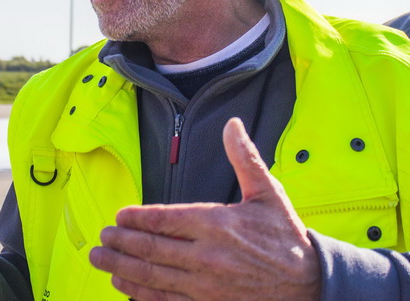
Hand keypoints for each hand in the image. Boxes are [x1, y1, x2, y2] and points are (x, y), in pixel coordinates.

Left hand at [89, 117, 321, 300]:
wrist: (308, 283)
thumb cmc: (285, 235)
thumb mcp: (268, 192)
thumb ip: (244, 158)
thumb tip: (232, 124)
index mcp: (217, 223)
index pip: (164, 220)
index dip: (135, 219)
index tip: (119, 216)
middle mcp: (207, 255)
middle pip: (151, 248)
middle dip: (121, 243)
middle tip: (101, 238)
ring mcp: (205, 285)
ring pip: (152, 276)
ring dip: (122, 268)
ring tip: (101, 260)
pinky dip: (140, 294)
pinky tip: (124, 287)